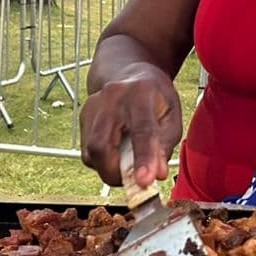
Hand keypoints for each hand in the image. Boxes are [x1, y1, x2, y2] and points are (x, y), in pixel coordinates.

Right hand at [79, 63, 182, 191]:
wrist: (129, 74)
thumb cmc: (155, 98)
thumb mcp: (172, 116)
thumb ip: (165, 145)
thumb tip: (156, 175)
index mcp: (140, 93)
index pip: (141, 130)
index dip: (143, 158)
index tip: (145, 182)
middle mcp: (111, 97)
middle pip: (102, 144)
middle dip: (116, 173)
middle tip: (134, 182)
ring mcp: (92, 106)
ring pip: (91, 152)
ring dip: (109, 170)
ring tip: (128, 165)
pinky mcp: (83, 117)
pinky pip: (87, 152)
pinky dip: (102, 162)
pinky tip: (116, 153)